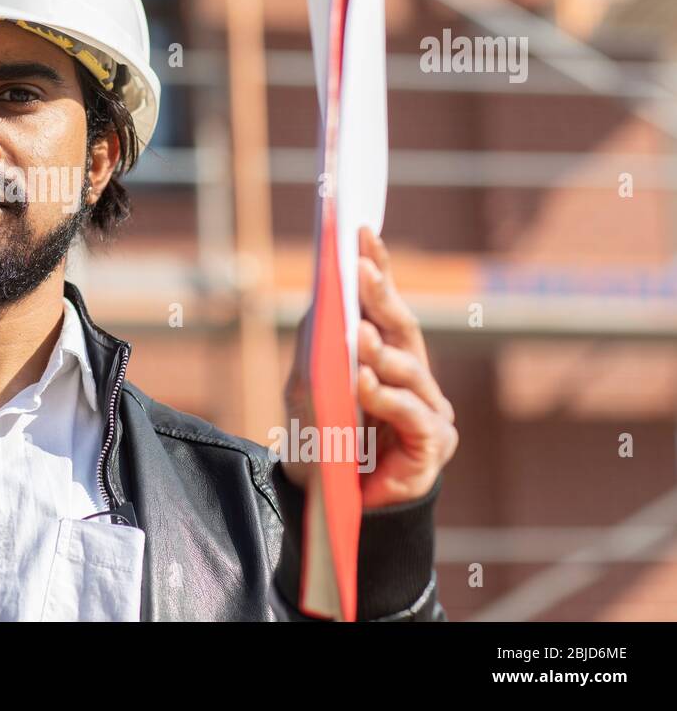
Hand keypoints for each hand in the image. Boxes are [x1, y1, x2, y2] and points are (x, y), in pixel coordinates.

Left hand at [280, 225, 457, 507]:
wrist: (336, 509)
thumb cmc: (327, 444)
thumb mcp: (309, 389)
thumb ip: (319, 350)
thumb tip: (320, 305)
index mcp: (392, 358)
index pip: (387, 306)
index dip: (378, 268)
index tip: (362, 231)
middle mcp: (419, 380)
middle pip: (404, 330)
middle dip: (381, 297)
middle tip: (358, 269)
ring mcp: (431, 413)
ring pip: (410, 372)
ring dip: (381, 351)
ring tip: (356, 333)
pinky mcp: (432, 448)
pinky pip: (412, 416)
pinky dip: (387, 398)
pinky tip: (366, 383)